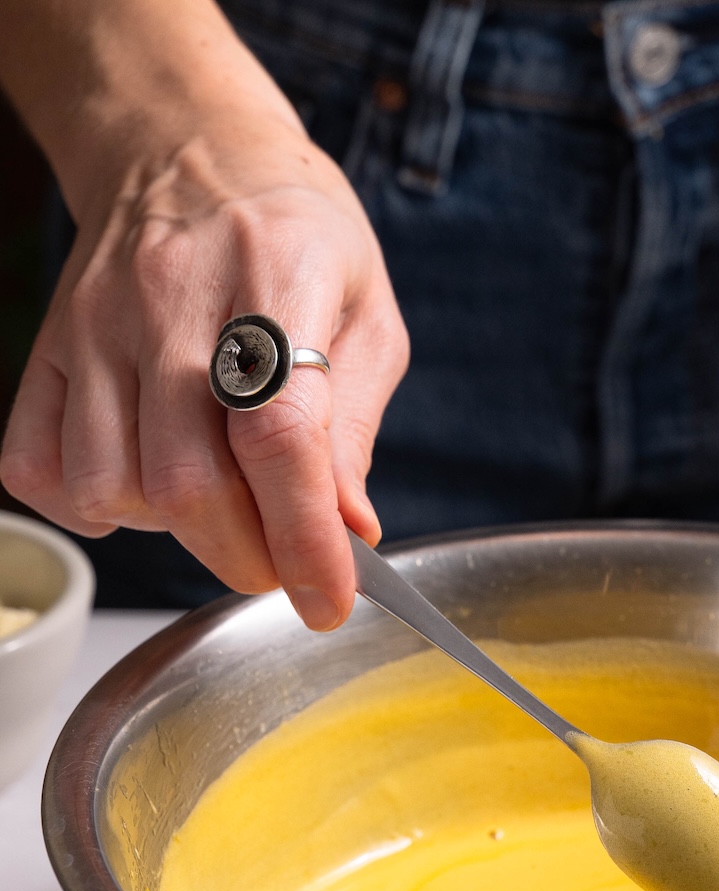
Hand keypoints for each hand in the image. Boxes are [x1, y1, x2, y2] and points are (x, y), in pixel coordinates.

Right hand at [0, 117, 408, 629]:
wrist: (189, 147)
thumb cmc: (295, 236)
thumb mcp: (365, 314)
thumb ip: (356, 428)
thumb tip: (350, 534)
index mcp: (275, 277)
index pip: (278, 437)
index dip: (304, 537)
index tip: (329, 599)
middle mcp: (172, 299)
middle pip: (191, 483)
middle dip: (248, 556)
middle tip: (282, 561)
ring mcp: (97, 322)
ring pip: (114, 487)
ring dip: (174, 531)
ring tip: (217, 503)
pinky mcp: (49, 344)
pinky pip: (38, 466)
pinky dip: (90, 506)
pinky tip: (143, 485)